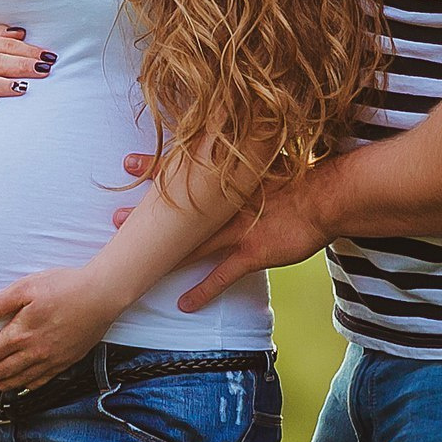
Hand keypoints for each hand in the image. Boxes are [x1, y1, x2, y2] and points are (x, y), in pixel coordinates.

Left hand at [0, 266, 123, 391]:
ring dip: (2, 384)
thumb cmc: (64, 286)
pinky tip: (21, 385)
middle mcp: (34, 352)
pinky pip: (41, 380)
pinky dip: (26, 386)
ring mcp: (51, 360)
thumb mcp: (26, 286)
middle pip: (2, 370)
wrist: (101, 296)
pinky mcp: (66, 361)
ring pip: (20, 379)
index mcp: (21, 333)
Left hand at [118, 152, 330, 311]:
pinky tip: (184, 304)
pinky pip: (221, 276)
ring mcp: (236, 230)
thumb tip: (237, 137)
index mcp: (228, 178)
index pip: (182, 170)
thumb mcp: (272, 155)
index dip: (153, 167)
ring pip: (191, 244)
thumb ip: (250, 152)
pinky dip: (202, 291)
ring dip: (163, 254)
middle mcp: (225, 205)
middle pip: (177, 211)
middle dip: (144, 216)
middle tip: (112, 217)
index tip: (126, 162)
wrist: (329, 195)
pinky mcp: (252, 253)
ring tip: (133, 262)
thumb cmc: (305, 173)